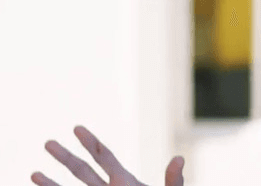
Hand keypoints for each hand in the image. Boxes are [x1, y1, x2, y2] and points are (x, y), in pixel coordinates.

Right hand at [31, 126, 184, 185]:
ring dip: (52, 182)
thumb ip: (174, 179)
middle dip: (65, 157)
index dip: (90, 142)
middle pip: (82, 170)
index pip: (104, 156)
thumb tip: (179, 159)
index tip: (76, 128)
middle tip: (48, 142)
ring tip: (33, 173)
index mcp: (124, 180)